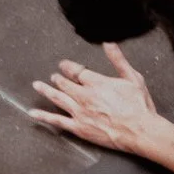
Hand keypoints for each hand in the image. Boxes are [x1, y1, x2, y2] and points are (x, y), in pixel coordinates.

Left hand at [30, 43, 166, 155]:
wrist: (139, 131)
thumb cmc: (138, 105)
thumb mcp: (132, 77)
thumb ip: (118, 59)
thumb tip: (108, 42)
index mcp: (96, 82)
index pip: (76, 70)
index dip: (68, 66)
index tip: (63, 65)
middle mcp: (84, 95)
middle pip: (65, 84)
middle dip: (58, 78)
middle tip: (53, 76)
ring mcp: (80, 113)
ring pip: (58, 98)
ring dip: (46, 90)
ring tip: (37, 85)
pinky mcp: (79, 128)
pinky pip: (58, 121)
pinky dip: (45, 116)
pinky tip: (34, 114)